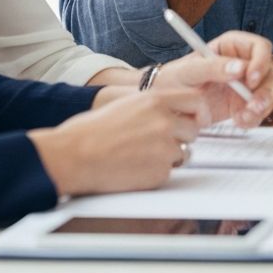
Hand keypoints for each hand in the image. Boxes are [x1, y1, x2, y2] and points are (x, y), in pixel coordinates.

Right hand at [29, 89, 209, 195]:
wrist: (74, 155)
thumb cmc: (93, 130)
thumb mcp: (128, 104)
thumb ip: (157, 105)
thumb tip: (178, 112)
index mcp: (157, 100)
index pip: (196, 101)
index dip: (198, 112)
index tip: (197, 119)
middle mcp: (165, 121)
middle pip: (194, 130)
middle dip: (182, 137)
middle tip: (159, 141)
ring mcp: (164, 148)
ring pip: (183, 153)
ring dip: (168, 155)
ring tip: (140, 155)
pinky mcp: (159, 172)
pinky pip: (168, 172)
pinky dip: (156, 173)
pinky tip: (135, 168)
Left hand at [153, 31, 272, 126]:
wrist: (167, 105)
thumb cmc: (175, 80)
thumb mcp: (189, 71)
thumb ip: (213, 67)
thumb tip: (239, 68)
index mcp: (233, 46)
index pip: (260, 47)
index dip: (261, 62)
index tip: (250, 79)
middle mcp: (245, 62)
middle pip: (270, 71)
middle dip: (265, 90)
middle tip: (254, 106)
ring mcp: (246, 84)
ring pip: (269, 92)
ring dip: (261, 107)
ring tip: (243, 117)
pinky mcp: (244, 103)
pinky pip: (259, 111)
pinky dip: (253, 118)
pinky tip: (238, 121)